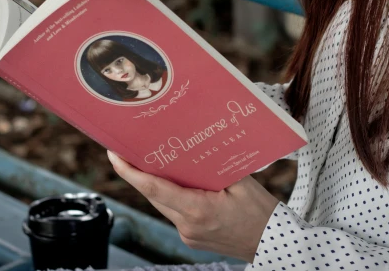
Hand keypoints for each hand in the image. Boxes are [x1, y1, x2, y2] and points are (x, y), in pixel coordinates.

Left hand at [107, 151, 278, 262]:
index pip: (155, 188)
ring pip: (163, 204)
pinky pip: (174, 212)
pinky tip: (176, 181)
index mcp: (198, 210)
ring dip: (156, 184)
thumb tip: (195, 146)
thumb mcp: (242, 182)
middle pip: (154, 195)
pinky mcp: (191, 238)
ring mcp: (188, 235)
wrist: (273, 242)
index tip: (114, 155)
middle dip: (139, 174)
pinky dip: (172, 195)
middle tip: (128, 149)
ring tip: (150, 161)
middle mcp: (187, 226)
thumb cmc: (261, 212)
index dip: (131, 172)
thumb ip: (215, 166)